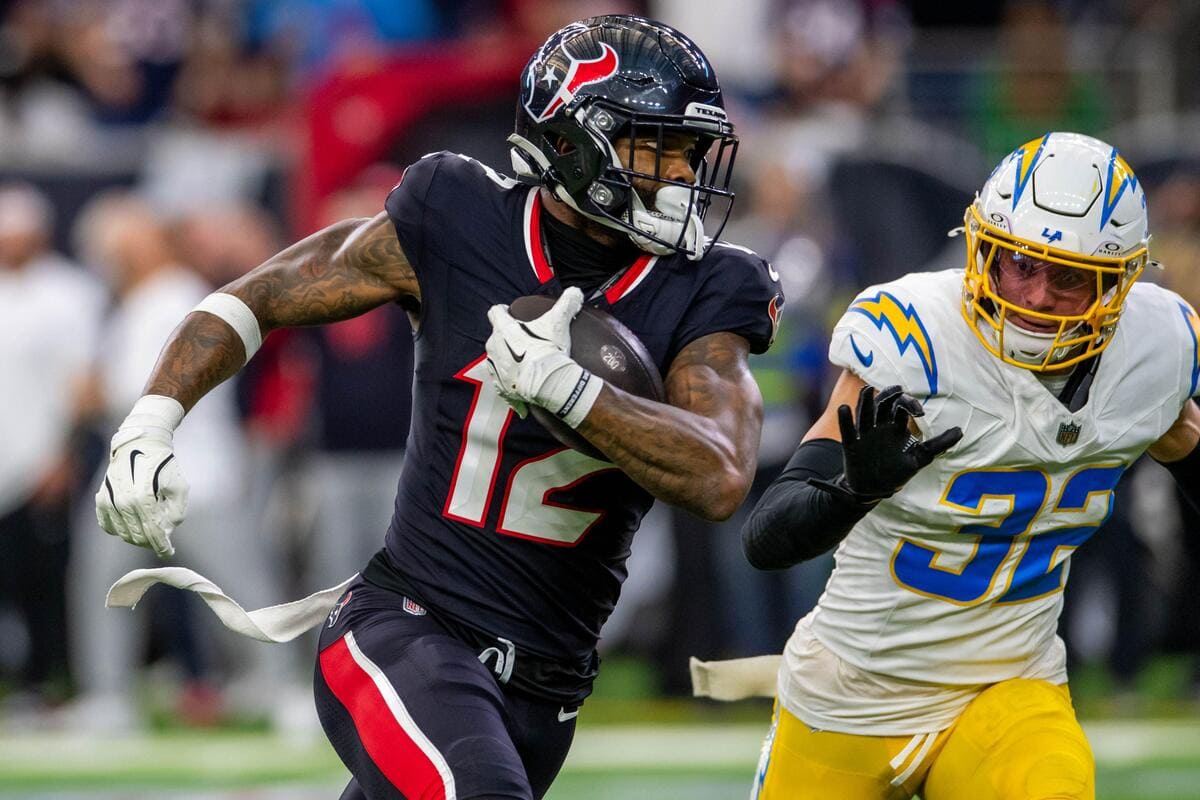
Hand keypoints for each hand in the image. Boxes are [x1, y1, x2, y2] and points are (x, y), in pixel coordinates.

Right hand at [95, 424, 188, 557]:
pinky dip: (118, 530)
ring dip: (136, 537)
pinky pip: (107, 525)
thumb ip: (176, 512)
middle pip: (136, 536)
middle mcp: (123, 502)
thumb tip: (167, 532)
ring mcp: (109, 500)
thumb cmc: (163, 464)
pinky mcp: (101, 498)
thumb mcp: (179, 486)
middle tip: (160, 541)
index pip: (152, 532)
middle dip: (150, 542)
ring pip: (122, 533)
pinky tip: (129, 526)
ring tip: (148, 532)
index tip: (168, 552)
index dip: (161, 546)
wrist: (140, 443)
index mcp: (144, 498)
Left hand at [484, 287, 600, 427]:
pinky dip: (513, 378)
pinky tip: (527, 379)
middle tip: (528, 340)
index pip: (496, 312)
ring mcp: (495, 368)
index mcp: (503, 329)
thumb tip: (575, 292)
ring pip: (499, 358)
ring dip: (510, 357)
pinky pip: (504, 379)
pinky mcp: (501, 386)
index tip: (512, 313)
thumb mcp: (559, 322)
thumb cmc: (549, 351)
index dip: (504, 311)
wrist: (548, 384)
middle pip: (498, 336)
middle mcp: (493, 347)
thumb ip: (566, 304)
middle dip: (510, 337)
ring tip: (528, 361)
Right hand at [814, 384, 961, 503]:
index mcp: (895, 428)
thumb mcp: (919, 458)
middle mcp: (880, 427)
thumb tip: (960, 431)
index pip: (901, 408)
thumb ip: (938, 445)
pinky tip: (845, 408)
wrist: (874, 490)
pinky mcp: (851, 445)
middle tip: (897, 391)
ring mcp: (865, 435)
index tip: (919, 412)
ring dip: (864, 401)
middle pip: (882, 405)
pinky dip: (845, 420)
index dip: (909, 405)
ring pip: (864, 413)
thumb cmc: (896, 472)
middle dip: (889, 396)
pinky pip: (847, 430)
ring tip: (867, 389)